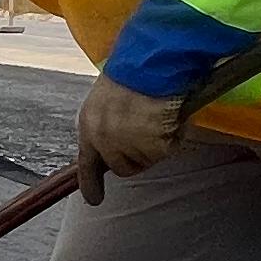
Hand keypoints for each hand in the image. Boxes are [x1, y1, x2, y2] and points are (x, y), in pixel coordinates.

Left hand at [73, 73, 185, 202]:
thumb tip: (114, 144)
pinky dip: (174, 137)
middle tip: (149, 130)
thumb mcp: (108, 97)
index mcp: (89, 124)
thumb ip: (107, 122)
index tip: (94, 200)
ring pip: (146, 160)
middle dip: (136, 156)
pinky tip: (171, 114)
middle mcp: (103, 140)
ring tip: (158, 114)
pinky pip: (166, 151)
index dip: (90, 185)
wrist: (152, 60)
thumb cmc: (134, 70)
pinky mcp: (151, 147)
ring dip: (155, 144)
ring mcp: (127, 145)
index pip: (87, 164)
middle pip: (122, 168)